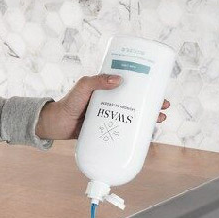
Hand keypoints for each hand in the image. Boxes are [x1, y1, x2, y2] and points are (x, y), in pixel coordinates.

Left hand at [34, 73, 169, 140]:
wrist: (54, 125)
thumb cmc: (67, 103)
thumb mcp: (82, 87)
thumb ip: (97, 81)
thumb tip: (119, 79)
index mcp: (108, 90)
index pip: (132, 86)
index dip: (148, 88)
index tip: (160, 90)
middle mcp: (111, 103)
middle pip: (137, 103)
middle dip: (153, 105)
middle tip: (164, 108)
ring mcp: (109, 118)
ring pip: (133, 118)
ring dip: (147, 120)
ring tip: (158, 121)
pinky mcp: (105, 131)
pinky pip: (123, 132)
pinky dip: (134, 135)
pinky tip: (143, 138)